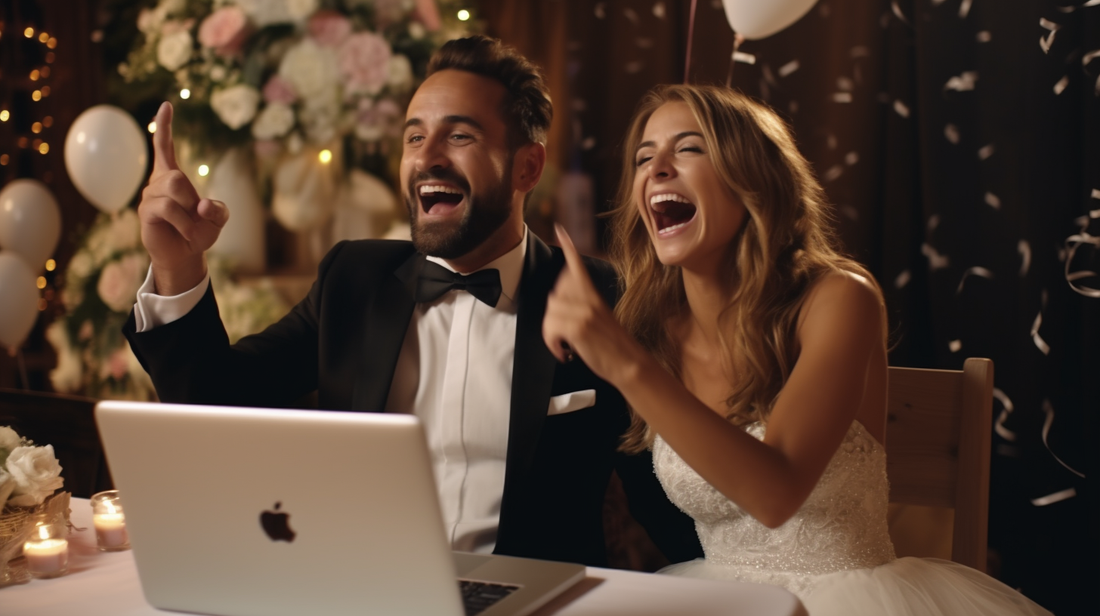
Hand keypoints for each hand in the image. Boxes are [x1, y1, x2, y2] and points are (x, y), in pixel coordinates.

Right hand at [138, 102, 228, 294]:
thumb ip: (218, 210)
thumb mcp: (218, 219)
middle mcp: (157, 182)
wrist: (185, 254)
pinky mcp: (145, 212)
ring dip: (189, 214)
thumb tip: (201, 205)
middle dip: (191, 197)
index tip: (166, 105)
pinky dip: (184, 222)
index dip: (164, 127)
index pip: (164, 146)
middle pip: (176, 176)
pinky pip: (166, 209)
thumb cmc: (199, 232)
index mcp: (172, 175)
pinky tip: (186, 232)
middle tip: (197, 215)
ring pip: (173, 192)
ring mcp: (149, 196)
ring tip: (191, 227)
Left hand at [542, 225, 641, 384]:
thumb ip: (582, 306)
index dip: (569, 248)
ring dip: (552, 334)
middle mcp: (589, 300)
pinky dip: (553, 344)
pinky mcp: (579, 326)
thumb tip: (557, 303)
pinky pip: (550, 329)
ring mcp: (584, 311)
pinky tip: (566, 353)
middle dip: (553, 318)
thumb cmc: (613, 346)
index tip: (559, 230)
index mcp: (594, 296)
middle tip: (566, 336)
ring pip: (549, 313)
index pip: (578, 267)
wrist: (630, 364)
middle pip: (553, 296)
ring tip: (567, 346)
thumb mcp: (600, 318)